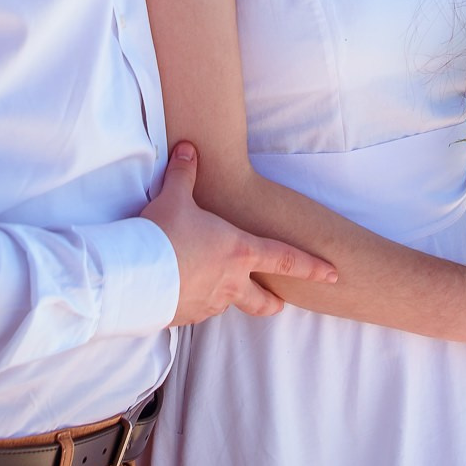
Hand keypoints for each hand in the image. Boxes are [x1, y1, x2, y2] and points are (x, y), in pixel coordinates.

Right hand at [141, 142, 338, 325]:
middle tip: (281, 304)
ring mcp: (210, 303)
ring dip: (230, 299)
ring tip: (218, 288)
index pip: (287, 259)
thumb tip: (188, 149)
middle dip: (274, 302)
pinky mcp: (187, 316)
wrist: (133, 275)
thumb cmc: (163, 235)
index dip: (312, 267)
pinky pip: (200, 311)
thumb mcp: (175, 197)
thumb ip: (184, 174)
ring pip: (229, 305)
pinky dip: (198, 302)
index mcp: (239, 252)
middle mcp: (231, 282)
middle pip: (264, 301)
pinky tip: (185, 292)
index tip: (332, 273)